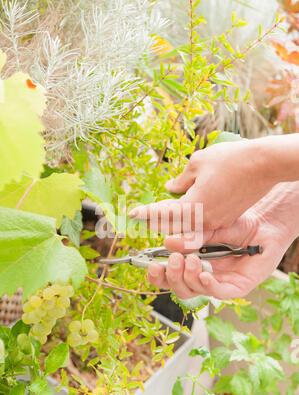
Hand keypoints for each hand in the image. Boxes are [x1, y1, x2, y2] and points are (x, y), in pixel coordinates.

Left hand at [129, 138, 276, 231]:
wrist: (264, 164)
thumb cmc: (230, 160)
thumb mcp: (198, 163)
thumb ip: (181, 180)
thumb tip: (170, 188)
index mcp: (194, 207)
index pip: (163, 214)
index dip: (146, 214)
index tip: (131, 214)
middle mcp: (205, 220)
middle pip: (174, 225)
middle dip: (156, 221)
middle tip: (139, 218)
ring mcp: (217, 221)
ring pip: (188, 224)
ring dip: (173, 219)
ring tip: (157, 213)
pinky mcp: (227, 218)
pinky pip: (203, 220)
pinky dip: (191, 215)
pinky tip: (183, 207)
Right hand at [147, 208, 293, 299]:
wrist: (264, 223)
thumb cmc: (235, 224)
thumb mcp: (206, 225)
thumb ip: (188, 235)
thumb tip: (168, 242)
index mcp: (189, 263)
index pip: (167, 276)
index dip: (156, 275)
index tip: (151, 264)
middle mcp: (201, 276)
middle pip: (177, 288)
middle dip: (171, 277)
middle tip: (174, 259)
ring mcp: (218, 283)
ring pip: (193, 292)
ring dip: (187, 278)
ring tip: (191, 260)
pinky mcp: (236, 287)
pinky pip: (218, 292)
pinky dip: (207, 285)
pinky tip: (203, 274)